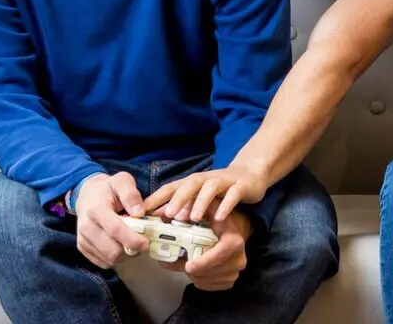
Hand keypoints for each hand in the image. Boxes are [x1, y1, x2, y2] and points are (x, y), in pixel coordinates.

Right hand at [75, 172, 150, 267]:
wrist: (86, 195)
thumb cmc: (108, 188)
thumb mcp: (122, 181)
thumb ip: (131, 194)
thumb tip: (139, 214)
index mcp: (96, 209)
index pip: (115, 230)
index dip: (132, 240)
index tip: (146, 244)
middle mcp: (86, 227)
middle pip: (112, 250)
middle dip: (130, 250)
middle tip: (142, 242)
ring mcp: (82, 239)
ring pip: (109, 259)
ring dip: (125, 255)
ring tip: (131, 241)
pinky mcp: (83, 248)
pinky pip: (103, 262)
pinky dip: (116, 258)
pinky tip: (120, 244)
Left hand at [142, 165, 267, 223]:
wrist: (251, 173)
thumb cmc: (221, 188)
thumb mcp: (199, 196)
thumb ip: (182, 205)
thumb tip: (158, 218)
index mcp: (193, 183)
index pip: (171, 187)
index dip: (156, 198)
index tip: (140, 211)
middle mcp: (206, 179)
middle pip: (190, 184)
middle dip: (178, 198)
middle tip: (167, 214)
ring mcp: (224, 181)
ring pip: (210, 188)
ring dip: (201, 202)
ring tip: (193, 218)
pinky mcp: (241, 186)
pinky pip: (233, 194)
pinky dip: (226, 205)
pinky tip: (220, 218)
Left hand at [167, 210, 251, 290]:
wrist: (235, 231)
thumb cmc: (220, 220)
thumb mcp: (210, 208)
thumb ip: (193, 209)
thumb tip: (173, 216)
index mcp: (234, 241)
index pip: (219, 255)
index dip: (203, 262)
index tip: (188, 266)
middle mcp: (238, 258)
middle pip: (211, 272)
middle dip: (192, 270)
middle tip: (179, 263)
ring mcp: (235, 272)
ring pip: (207, 280)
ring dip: (193, 275)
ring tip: (185, 264)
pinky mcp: (229, 281)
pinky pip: (209, 286)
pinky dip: (198, 280)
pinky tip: (195, 270)